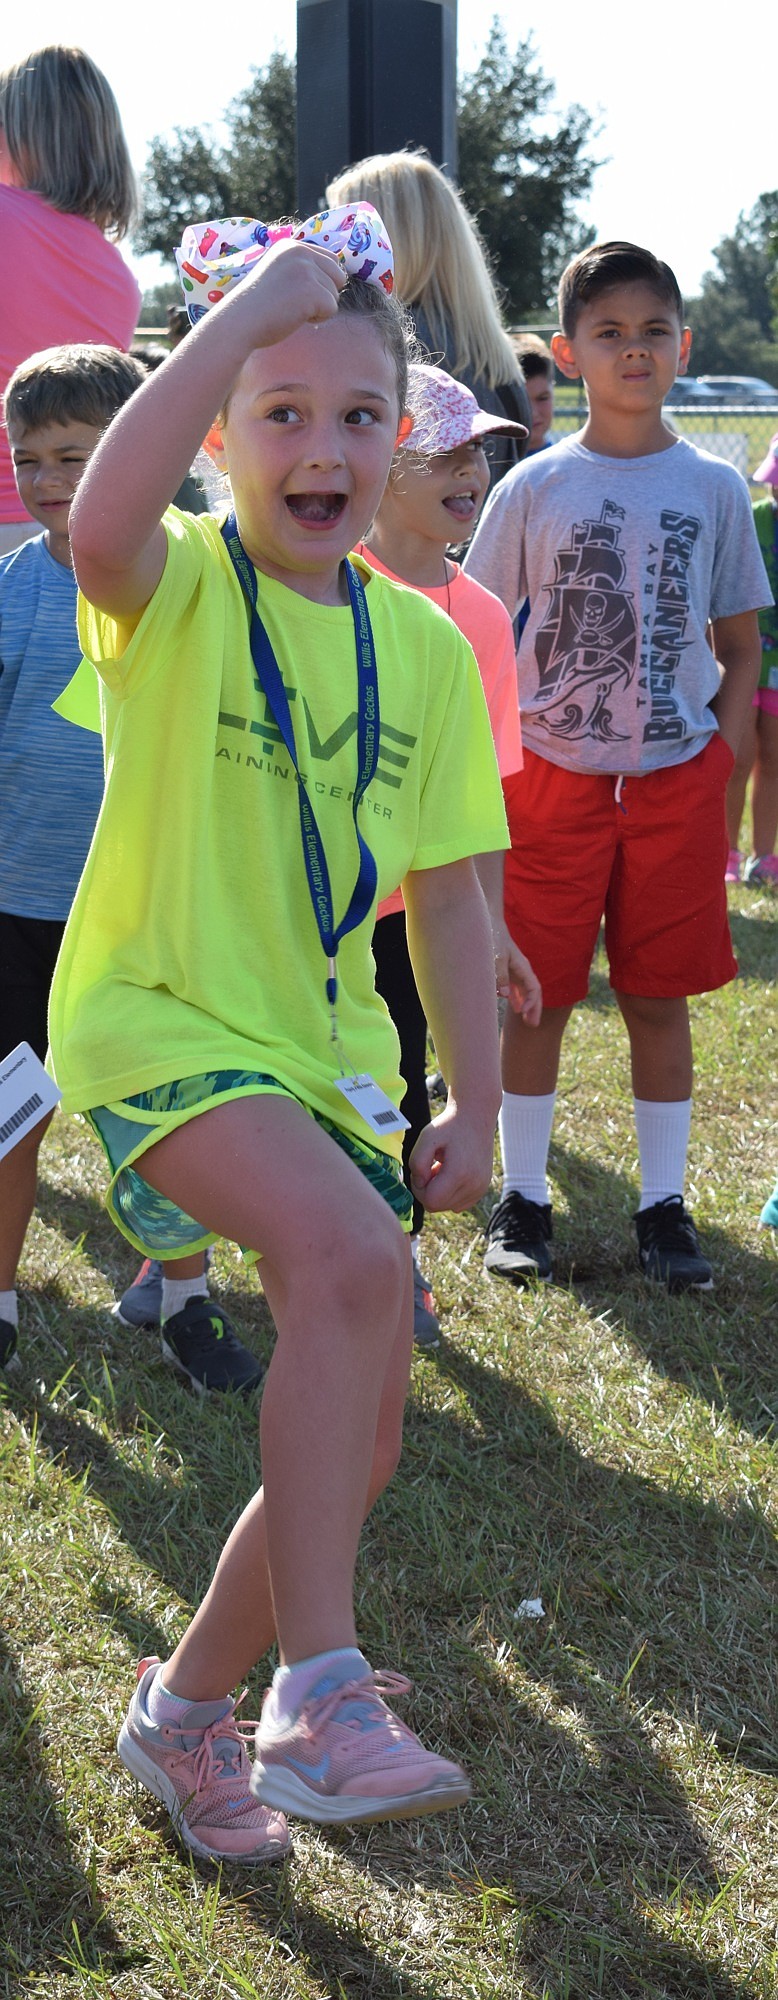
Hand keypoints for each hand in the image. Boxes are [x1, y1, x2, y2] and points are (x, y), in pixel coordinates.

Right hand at [227, 238, 346, 348]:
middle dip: (323, 295)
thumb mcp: (280, 274)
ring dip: (318, 308)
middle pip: (338, 276)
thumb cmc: (258, 307)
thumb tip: (339, 273)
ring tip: (291, 310)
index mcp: (292, 245)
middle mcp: (300, 252)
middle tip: (295, 304)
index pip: (330, 260)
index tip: (295, 293)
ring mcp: (306, 269)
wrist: (239, 322)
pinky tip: (295, 317)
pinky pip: (332, 308)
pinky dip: (318, 319)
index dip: (321, 283)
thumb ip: (303, 269)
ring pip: (335, 294)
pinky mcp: (311, 290)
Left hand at [409, 1103, 495, 1214]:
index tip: (421, 1170)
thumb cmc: (448, 1126)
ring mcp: (480, 1188)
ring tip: (442, 1168)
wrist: (475, 1117)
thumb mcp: (426, 1137)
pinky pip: (459, 1204)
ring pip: (448, 1206)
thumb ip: (416, 1162)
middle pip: (438, 1206)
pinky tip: (452, 1174)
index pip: (430, 1201)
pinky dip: (451, 1193)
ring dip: (440, 1191)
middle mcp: (473, 1185)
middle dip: (428, 1190)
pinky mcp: (482, 1189)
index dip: (419, 1189)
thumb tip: (420, 1183)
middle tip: (431, 1167)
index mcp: (459, 1173)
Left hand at [494, 920, 542, 1024]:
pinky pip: (517, 989)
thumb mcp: (496, 956)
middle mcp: (522, 971)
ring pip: (526, 992)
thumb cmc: (493, 938)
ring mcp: (515, 972)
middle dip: (534, 1008)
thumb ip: (500, 974)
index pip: (534, 988)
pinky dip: (518, 1000)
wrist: (489, 925)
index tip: (524, 1013)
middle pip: (533, 993)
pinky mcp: (508, 972)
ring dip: (527, 1006)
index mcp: (523, 967)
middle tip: (533, 1025)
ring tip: (528, 1022)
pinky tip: (517, 1009)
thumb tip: (506, 994)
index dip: (532, 1002)